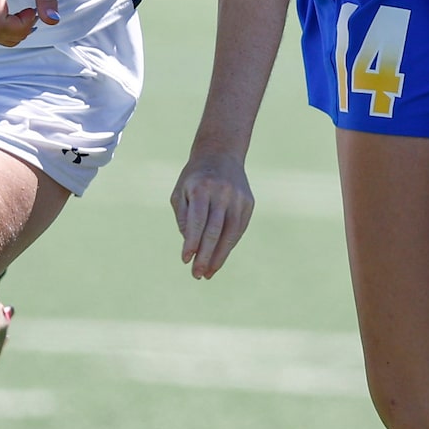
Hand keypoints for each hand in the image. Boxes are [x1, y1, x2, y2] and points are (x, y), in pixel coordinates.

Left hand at [169, 148, 254, 278]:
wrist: (221, 154)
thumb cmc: (194, 178)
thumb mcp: (180, 192)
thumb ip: (184, 218)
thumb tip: (191, 247)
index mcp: (201, 188)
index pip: (197, 222)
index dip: (191, 243)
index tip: (185, 261)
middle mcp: (222, 193)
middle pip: (215, 231)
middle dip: (206, 256)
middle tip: (197, 275)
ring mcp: (238, 198)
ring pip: (230, 234)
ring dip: (219, 256)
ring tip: (208, 273)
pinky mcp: (248, 203)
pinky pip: (238, 230)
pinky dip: (228, 246)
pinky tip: (219, 258)